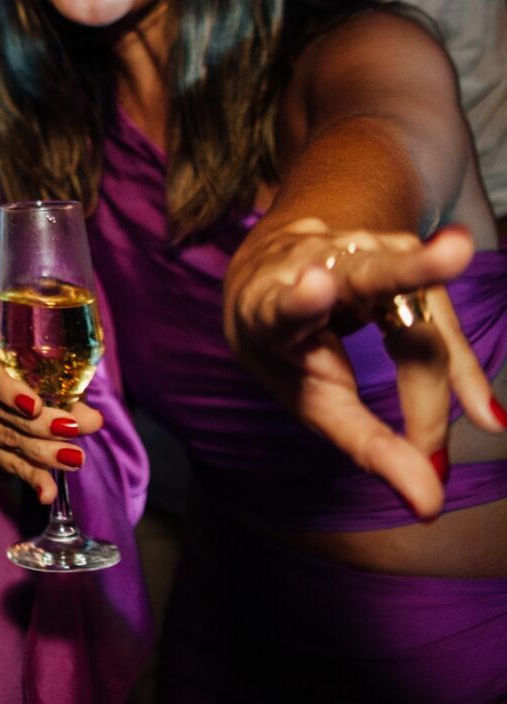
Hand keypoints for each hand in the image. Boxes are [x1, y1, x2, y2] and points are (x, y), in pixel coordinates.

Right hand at [0, 337, 103, 505]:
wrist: (20, 381)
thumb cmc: (36, 366)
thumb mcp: (49, 368)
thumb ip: (67, 390)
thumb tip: (92, 419)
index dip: (10, 392)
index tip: (35, 406)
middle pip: (3, 412)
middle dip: (42, 425)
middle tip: (76, 429)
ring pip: (7, 439)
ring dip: (43, 453)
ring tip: (74, 458)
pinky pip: (7, 463)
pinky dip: (31, 477)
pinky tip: (46, 491)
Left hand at [225, 218, 504, 519]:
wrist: (270, 277)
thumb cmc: (288, 348)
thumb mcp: (311, 398)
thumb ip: (366, 444)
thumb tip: (431, 504)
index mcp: (268, 306)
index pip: (284, 304)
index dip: (300, 298)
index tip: (317, 285)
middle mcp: (314, 265)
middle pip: (369, 275)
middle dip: (410, 269)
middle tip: (456, 252)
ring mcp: (357, 248)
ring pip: (419, 315)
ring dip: (447, 368)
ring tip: (483, 421)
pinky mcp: (396, 247)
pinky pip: (438, 315)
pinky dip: (459, 368)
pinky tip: (484, 415)